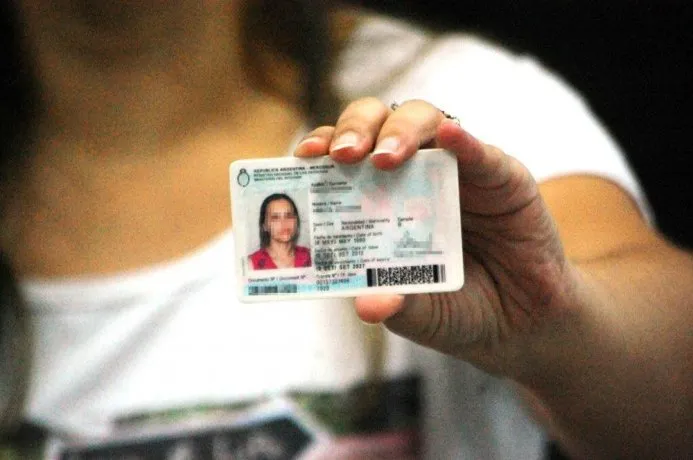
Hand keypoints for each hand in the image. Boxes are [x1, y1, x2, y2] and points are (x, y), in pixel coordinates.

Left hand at [295, 97, 575, 378]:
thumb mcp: (423, 316)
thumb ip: (398, 307)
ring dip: (401, 131)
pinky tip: (451, 138)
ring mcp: (458, 172)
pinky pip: (483, 152)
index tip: (303, 158)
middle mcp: (415, 176)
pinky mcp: (502, 178)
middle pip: (378, 125)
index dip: (322, 148)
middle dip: (355, 129)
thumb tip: (366, 305)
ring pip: (426, 122)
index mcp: (382, 201)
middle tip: (342, 155)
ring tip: (385, 158)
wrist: (523, 327)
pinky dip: (465, 142)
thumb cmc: (460, 311)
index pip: (345, 159)